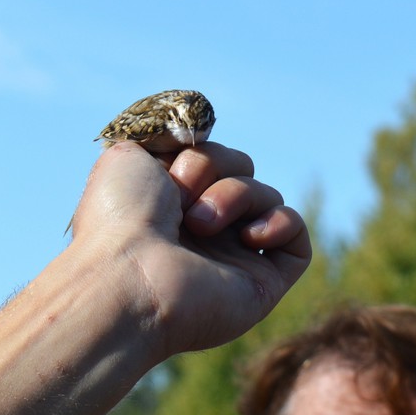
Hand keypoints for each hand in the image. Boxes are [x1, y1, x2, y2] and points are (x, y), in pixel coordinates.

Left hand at [69, 140, 310, 358]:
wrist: (129, 276)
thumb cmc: (120, 219)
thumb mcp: (128, 154)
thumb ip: (166, 134)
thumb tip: (202, 132)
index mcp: (170, 203)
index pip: (208, 155)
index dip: (193, 152)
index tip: (168, 168)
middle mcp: (204, 230)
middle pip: (241, 167)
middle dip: (212, 167)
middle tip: (180, 199)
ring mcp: (234, 256)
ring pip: (266, 195)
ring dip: (236, 195)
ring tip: (200, 225)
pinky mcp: (265, 281)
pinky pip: (295, 232)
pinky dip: (279, 222)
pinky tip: (248, 235)